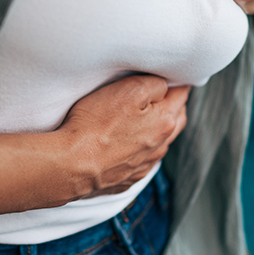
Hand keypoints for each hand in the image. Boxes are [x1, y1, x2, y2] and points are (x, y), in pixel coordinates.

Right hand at [55, 75, 189, 198]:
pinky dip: (140, 149)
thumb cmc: (96, 124)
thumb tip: (165, 86)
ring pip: (161, 142)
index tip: (167, 76)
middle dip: (173, 105)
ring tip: (142, 118)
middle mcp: (159, 146)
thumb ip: (155, 84)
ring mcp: (144, 165)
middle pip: (177, 119)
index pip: (181, 95)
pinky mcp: (127, 178)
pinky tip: (127, 143)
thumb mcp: (130, 89)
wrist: (72, 165)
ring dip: (157, 129)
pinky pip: (142, 160)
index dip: (175, 82)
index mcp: (165, 122)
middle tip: (160, 93)